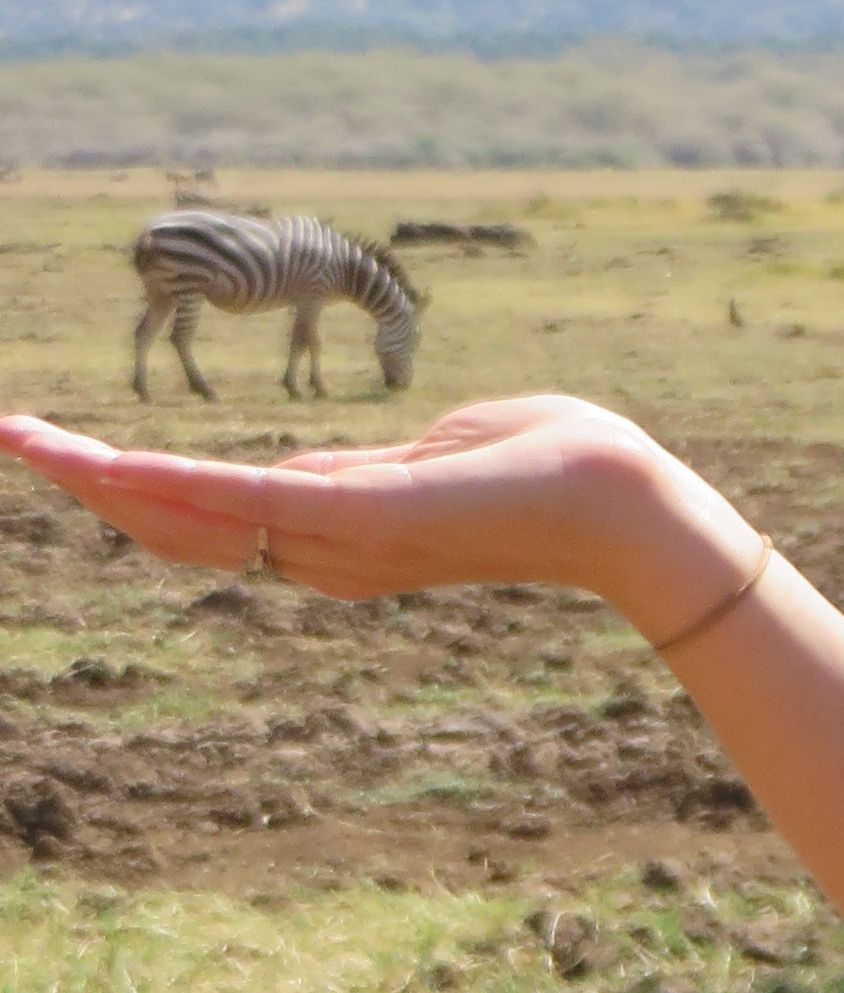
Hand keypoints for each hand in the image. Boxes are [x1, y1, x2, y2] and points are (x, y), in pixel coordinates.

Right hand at [0, 396, 749, 641]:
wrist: (631, 505)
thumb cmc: (553, 470)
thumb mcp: (433, 459)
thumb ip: (361, 474)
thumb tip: (306, 476)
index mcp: (341, 535)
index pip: (214, 518)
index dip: (135, 493)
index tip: (64, 461)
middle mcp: (330, 551)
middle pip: (182, 523)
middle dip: (90, 485)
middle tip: (10, 440)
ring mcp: (346, 539)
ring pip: (201, 514)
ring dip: (104, 480)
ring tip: (25, 444)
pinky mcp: (369, 518)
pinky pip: (254, 503)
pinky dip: (179, 489)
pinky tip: (113, 468)